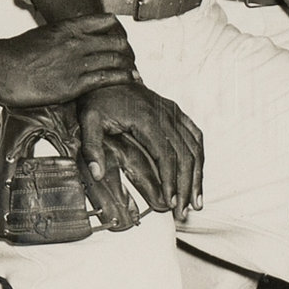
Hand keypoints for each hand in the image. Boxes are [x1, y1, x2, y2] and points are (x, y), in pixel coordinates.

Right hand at [0, 14, 136, 106]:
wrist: (2, 68)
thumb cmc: (17, 53)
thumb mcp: (43, 34)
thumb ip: (62, 36)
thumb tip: (69, 40)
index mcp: (69, 27)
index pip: (106, 21)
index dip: (118, 31)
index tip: (122, 39)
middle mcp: (77, 42)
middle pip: (116, 42)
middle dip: (128, 51)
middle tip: (131, 59)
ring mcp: (78, 62)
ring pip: (116, 60)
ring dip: (129, 66)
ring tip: (136, 72)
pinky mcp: (75, 84)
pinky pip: (108, 78)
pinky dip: (124, 78)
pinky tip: (132, 80)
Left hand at [78, 80, 204, 224]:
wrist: (108, 76)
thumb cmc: (98, 99)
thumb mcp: (88, 121)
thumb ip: (91, 147)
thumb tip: (97, 174)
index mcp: (147, 118)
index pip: (166, 156)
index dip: (170, 181)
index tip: (170, 203)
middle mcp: (165, 114)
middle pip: (185, 155)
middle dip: (186, 186)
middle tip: (184, 212)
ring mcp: (173, 112)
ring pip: (195, 147)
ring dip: (198, 176)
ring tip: (196, 201)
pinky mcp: (175, 111)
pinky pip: (195, 134)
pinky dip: (199, 156)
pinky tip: (199, 174)